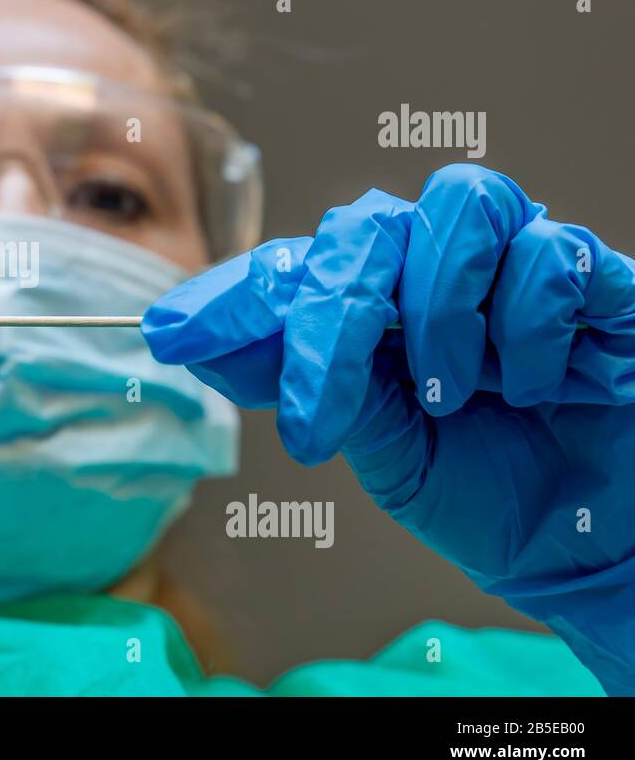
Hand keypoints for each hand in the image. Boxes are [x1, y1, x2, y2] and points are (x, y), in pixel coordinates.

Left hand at [143, 164, 634, 693]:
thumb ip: (317, 384)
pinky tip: (533, 385)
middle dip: (327, 315)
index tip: (167, 332)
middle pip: (365, 227)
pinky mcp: (602, 286)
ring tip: (450, 390)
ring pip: (460, 206)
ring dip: (439, 308)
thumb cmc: (484, 493)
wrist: (587, 552)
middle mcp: (442, 272)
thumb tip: (201, 341)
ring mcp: (520, 269)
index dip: (232, 295)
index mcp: (381, 307)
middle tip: (316, 408)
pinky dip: (530, 323)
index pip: (297, 268)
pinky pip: (553, 254)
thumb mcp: (380, 448)